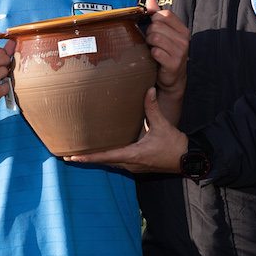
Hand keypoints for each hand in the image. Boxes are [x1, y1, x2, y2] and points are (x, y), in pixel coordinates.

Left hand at [66, 88, 186, 173]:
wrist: (188, 160)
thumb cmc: (175, 145)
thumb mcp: (162, 125)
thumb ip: (152, 108)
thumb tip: (148, 89)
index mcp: (133, 155)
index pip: (105, 157)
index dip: (88, 157)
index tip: (72, 157)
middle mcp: (130, 164)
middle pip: (103, 162)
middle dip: (86, 159)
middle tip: (68, 155)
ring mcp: (134, 166)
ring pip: (110, 163)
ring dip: (96, 159)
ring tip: (80, 154)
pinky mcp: (138, 165)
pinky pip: (117, 162)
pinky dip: (107, 157)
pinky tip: (102, 151)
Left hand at [144, 0, 188, 95]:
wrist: (172, 77)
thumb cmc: (166, 52)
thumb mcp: (164, 32)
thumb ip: (157, 15)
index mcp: (182, 30)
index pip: (165, 15)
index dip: (154, 19)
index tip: (153, 28)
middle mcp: (184, 40)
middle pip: (157, 26)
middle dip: (149, 33)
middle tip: (151, 41)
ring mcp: (180, 52)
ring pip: (155, 38)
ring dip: (149, 43)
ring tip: (152, 48)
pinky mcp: (173, 64)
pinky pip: (156, 52)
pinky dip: (151, 54)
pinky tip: (154, 58)